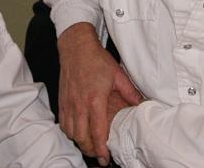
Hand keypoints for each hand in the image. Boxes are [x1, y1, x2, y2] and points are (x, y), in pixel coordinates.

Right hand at [57, 23, 141, 165]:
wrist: (76, 47)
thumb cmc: (96, 59)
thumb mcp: (118, 75)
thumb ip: (130, 93)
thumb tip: (141, 105)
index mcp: (95, 100)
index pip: (97, 132)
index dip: (101, 149)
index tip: (105, 158)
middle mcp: (79, 104)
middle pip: (81, 137)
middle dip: (90, 150)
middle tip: (99, 155)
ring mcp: (69, 103)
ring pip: (71, 132)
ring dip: (80, 142)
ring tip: (89, 145)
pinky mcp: (62, 100)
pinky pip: (63, 123)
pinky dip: (70, 131)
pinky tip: (78, 131)